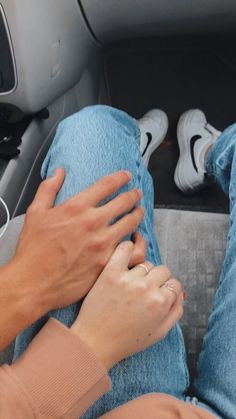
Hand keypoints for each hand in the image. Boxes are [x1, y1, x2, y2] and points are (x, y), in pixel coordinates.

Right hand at [12, 168, 143, 314]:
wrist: (33, 283)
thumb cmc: (33, 250)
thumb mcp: (35, 213)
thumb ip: (49, 188)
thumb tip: (60, 172)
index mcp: (76, 207)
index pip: (108, 185)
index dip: (121, 178)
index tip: (127, 176)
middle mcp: (93, 223)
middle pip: (124, 202)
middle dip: (134, 195)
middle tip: (136, 194)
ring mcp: (102, 244)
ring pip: (131, 223)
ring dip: (137, 215)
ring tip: (138, 212)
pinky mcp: (107, 263)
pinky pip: (131, 249)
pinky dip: (135, 241)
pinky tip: (135, 239)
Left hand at [71, 241, 183, 369]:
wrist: (95, 342)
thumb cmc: (126, 341)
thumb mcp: (159, 333)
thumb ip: (175, 312)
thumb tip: (180, 293)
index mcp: (161, 302)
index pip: (174, 284)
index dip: (167, 290)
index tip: (158, 295)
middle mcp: (147, 288)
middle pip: (162, 270)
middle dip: (157, 279)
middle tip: (145, 290)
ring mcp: (128, 279)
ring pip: (145, 263)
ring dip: (142, 271)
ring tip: (132, 283)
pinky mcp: (110, 273)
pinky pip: (124, 249)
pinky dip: (127, 248)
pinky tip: (126, 257)